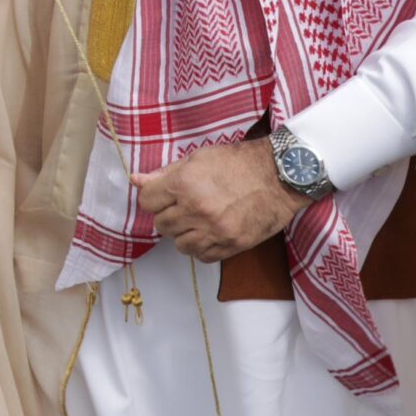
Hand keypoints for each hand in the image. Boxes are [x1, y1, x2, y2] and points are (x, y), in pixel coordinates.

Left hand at [134, 139, 307, 261]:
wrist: (279, 177)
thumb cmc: (238, 163)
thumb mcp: (197, 159)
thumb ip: (165, 173)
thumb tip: (136, 180)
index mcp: (184, 185)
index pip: (147, 202)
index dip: (154, 198)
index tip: (164, 196)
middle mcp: (196, 210)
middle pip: (161, 225)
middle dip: (169, 215)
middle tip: (184, 206)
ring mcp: (215, 231)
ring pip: (179, 244)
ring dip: (184, 234)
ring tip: (198, 220)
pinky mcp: (232, 245)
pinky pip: (202, 256)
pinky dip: (201, 247)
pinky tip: (210, 233)